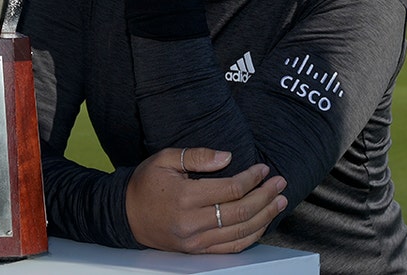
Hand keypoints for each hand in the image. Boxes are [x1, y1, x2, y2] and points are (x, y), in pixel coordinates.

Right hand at [125, 147, 287, 253]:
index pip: (231, 189)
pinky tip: (262, 223)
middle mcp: (192, 223)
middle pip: (241, 211)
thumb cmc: (146, 183)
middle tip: (280, 183)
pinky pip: (231, 248)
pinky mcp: (197, 251)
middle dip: (265, 196)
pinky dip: (251, 236)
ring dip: (265, 216)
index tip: (263, 168)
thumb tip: (228, 157)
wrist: (126, 215)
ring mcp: (196, 241)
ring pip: (240, 231)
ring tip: (279, 201)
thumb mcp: (165, 159)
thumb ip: (197, 156)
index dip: (252, 178)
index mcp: (185, 197)